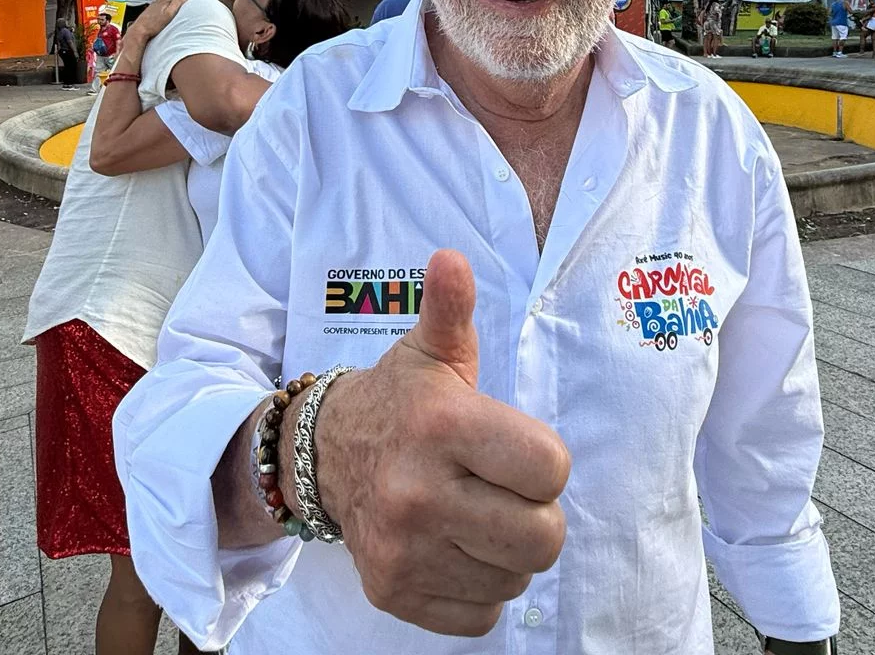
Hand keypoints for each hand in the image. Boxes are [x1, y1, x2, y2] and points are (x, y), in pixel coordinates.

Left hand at [123, 0, 187, 55]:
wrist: (139, 31)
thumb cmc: (152, 25)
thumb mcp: (169, 13)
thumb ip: (177, 1)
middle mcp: (160, 0)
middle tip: (197, 2)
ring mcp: (157, 5)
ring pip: (172, 1)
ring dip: (180, 3)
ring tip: (188, 7)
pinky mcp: (154, 10)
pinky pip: (167, 6)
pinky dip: (173, 7)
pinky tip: (174, 13)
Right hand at [298, 249, 569, 636]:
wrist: (323, 455)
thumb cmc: (400, 401)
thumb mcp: (430, 351)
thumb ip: (451, 307)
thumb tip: (451, 260)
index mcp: (442, 426)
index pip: (551, 469)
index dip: (544, 461)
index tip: (515, 450)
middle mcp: (419, 493)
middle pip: (544, 537)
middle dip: (536, 514)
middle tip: (504, 489)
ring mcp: (404, 549)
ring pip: (516, 577)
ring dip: (508, 551)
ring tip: (477, 515)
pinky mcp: (393, 591)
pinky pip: (483, 614)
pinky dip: (481, 588)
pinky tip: (457, 548)